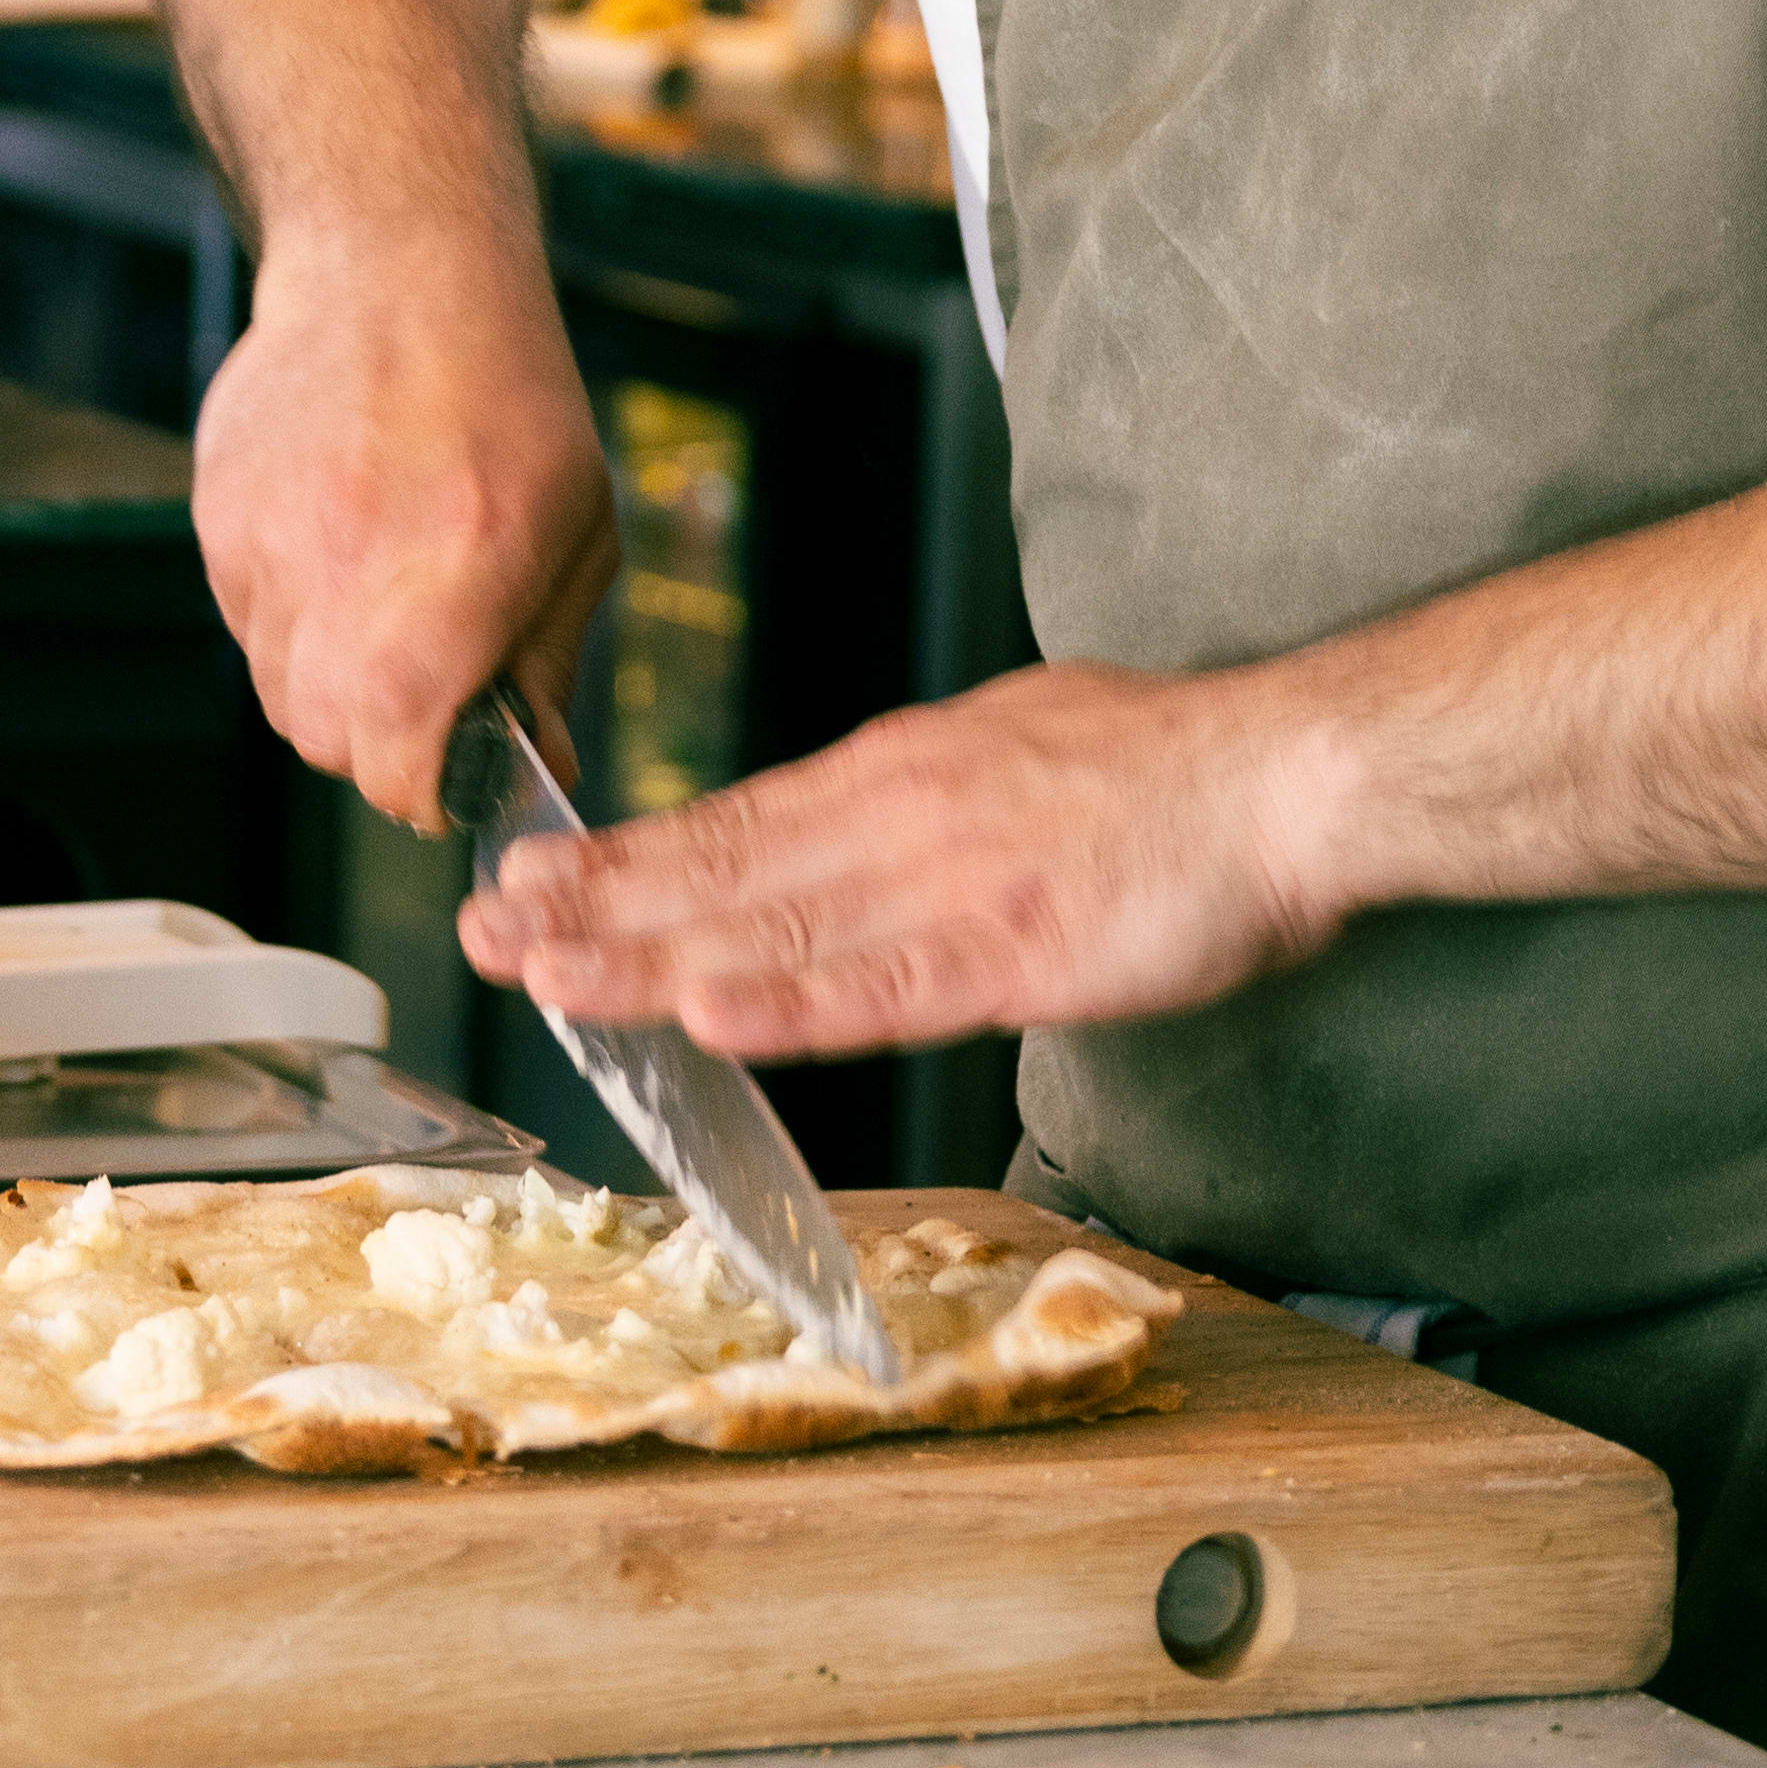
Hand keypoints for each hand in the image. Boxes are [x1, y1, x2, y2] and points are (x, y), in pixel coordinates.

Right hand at [185, 229, 608, 818]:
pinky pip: (244, 620)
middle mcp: (351, 563)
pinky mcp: (219, 517)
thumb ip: (548, 663)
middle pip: (323, 739)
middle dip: (372, 742)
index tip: (441, 778)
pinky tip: (336, 545)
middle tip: (417, 692)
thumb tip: (539, 770)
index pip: (394, 757)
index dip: (418, 791)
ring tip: (378, 599)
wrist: (398, 269)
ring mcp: (269, 540)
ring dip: (327, 679)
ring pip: (276, 686)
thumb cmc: (507, 397)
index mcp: (460, 572)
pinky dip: (288, 616)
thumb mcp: (576, 532)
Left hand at [467, 661, 1364, 1060]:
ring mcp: (952, 885)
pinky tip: (710, 1022)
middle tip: (480, 932)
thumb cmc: (1166, 773)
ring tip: (547, 982)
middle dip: (591, 908)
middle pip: (721, 872)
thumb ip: (919, 797)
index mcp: (898, 773)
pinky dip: (790, 1007)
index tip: (525, 879)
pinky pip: (882, 989)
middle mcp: (900, 819)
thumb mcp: (1010, 746)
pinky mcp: (1017, 951)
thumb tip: (850, 817)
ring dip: (648, 960)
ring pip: (772, 930)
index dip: (620, 859)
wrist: (1286, 776)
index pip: (730, 823)